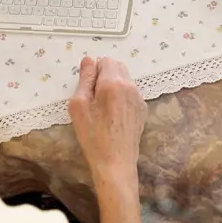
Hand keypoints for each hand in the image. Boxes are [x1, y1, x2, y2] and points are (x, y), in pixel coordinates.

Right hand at [68, 56, 147, 181]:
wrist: (115, 163)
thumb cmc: (92, 135)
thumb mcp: (79, 105)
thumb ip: (84, 79)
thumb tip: (89, 60)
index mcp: (113, 83)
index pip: (105, 60)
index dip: (93, 70)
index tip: (87, 87)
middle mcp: (130, 86)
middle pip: (117, 66)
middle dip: (104, 74)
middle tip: (93, 96)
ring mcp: (139, 98)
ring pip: (125, 79)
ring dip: (113, 84)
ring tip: (103, 107)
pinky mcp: (142, 110)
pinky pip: (130, 93)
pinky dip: (121, 95)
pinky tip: (113, 115)